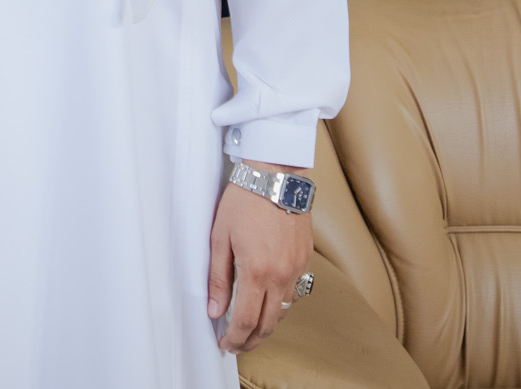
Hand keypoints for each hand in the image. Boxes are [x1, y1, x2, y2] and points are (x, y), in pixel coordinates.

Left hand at [206, 160, 314, 352]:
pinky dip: (281, 304)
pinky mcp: (305, 260)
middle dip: (252, 340)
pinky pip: (294, 292)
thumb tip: (215, 310)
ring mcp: (297, 268)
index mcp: (257, 271)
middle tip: (237, 345)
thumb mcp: (220, 237)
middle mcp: (281, 275)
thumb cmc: (244, 201)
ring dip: (268, 325)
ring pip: (284, 311)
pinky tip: (268, 301)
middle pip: (269, 324)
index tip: (225, 344)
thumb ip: (218, 278)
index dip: (235, 338)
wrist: (275, 176)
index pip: (246, 319)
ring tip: (251, 328)